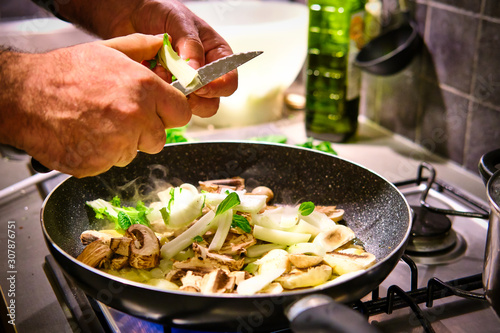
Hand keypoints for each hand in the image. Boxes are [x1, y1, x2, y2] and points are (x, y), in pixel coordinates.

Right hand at [0, 34, 190, 176]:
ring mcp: (117, 144)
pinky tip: (87, 135)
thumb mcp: (107, 50)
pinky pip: (113, 162)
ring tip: (98, 123)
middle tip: (121, 116)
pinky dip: (103, 154)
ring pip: (136, 151)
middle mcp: (135, 117)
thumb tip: (162, 45)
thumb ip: (141, 48)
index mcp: (144, 89)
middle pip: (160, 137)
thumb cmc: (63, 73)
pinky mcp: (99, 163)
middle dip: (146, 130)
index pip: (182, 113)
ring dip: (123, 143)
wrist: (24, 97)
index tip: (161, 111)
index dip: (170, 112)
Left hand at [57, 0, 237, 117]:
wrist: (133, 14)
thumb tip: (196, 72)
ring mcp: (185, 84)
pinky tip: (150, 73)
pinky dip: (159, 92)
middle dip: (195, 98)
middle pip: (211, 102)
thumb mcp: (180, 22)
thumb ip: (191, 46)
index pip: (228, 81)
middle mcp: (204, 74)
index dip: (217, 87)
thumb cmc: (162, 13)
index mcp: (216, 56)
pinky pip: (168, 102)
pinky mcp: (167, 90)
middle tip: (179, 86)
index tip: (199, 85)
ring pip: (190, 107)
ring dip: (175, 96)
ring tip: (161, 74)